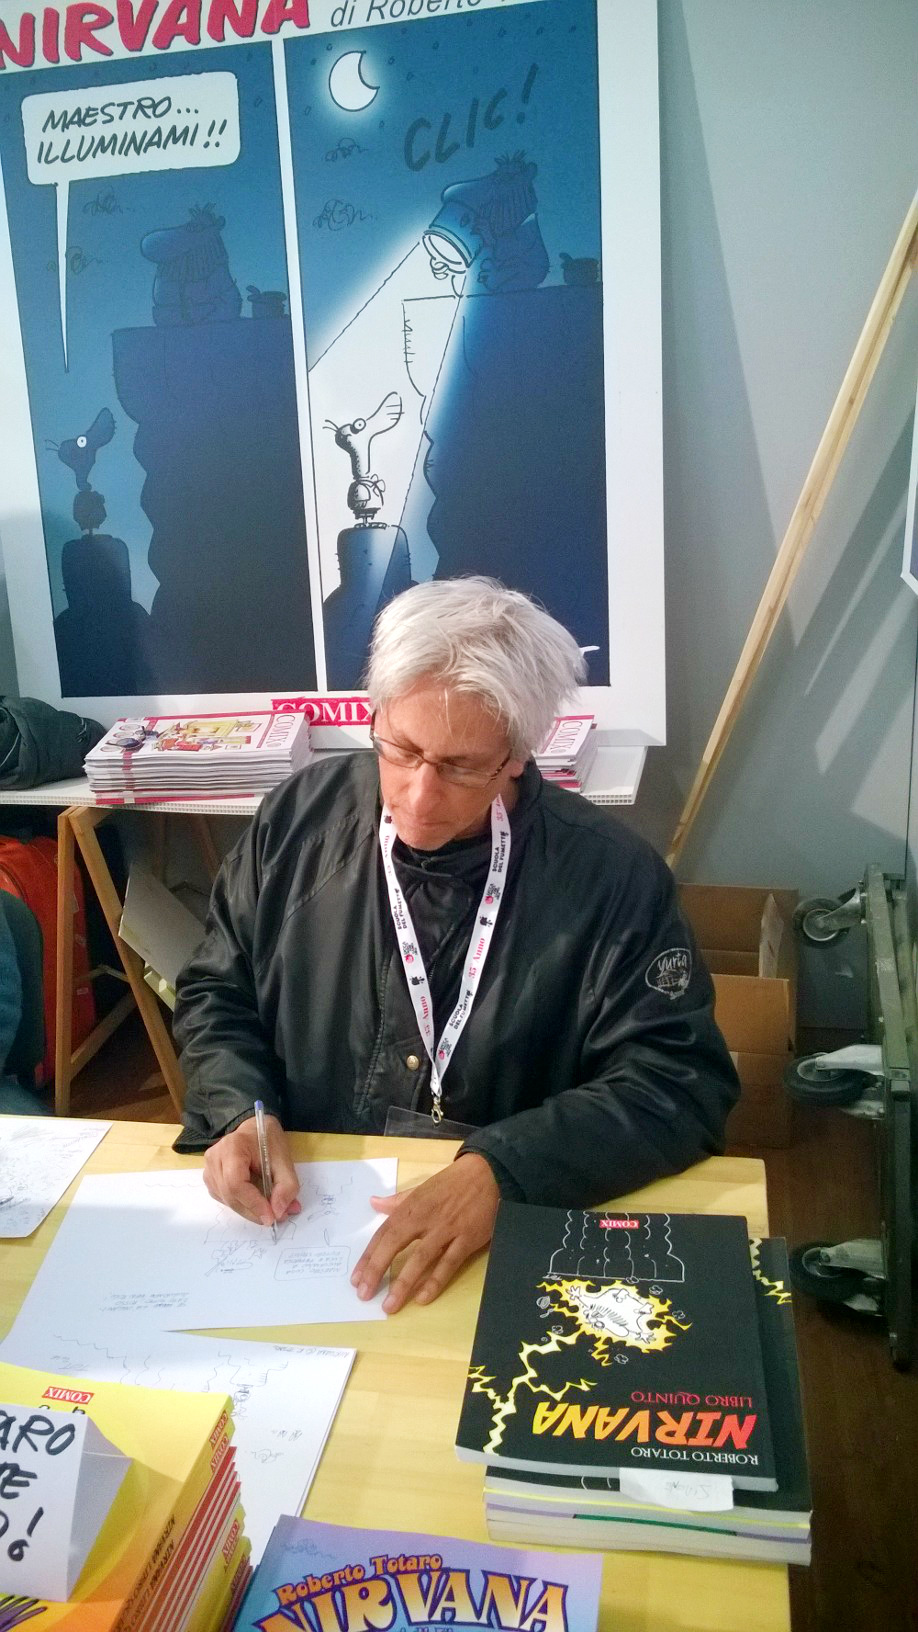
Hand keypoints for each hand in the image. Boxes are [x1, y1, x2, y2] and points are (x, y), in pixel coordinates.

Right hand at [202, 1113, 301, 1228]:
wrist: (253, 1128)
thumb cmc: (267, 1140)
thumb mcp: (284, 1159)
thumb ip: (286, 1186)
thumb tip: (279, 1213)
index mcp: (232, 1148)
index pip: (236, 1183)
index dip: (253, 1203)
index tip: (271, 1217)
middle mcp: (214, 1158)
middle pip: (230, 1195)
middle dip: (253, 1211)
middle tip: (275, 1217)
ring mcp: (209, 1168)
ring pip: (226, 1200)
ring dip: (247, 1210)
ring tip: (268, 1209)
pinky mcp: (210, 1177)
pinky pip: (223, 1198)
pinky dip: (240, 1204)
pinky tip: (253, 1201)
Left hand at [351, 1153, 499, 1314]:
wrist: (487, 1173)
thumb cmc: (451, 1183)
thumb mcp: (421, 1188)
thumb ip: (397, 1200)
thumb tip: (373, 1203)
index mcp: (411, 1206)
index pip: (384, 1233)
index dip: (369, 1256)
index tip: (356, 1278)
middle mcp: (425, 1218)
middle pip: (395, 1245)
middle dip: (377, 1270)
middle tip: (364, 1294)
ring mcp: (446, 1229)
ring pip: (421, 1258)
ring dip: (403, 1283)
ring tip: (389, 1306)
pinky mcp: (467, 1239)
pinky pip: (449, 1263)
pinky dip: (435, 1281)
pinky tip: (422, 1298)